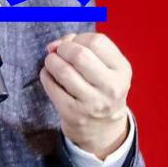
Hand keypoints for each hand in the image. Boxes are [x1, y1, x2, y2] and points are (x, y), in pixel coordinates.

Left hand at [40, 31, 131, 159]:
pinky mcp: (72, 113)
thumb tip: (54, 45)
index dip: (79, 38)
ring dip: (51, 61)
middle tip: (59, 52)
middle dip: (63, 48)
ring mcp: (92, 103)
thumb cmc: (101, 87)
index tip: (74, 44)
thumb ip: (83, 46)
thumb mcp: (106, 66)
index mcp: (122, 70)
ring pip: (63, 70)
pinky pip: (51, 85)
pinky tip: (50, 76)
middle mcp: (111, 87)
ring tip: (52, 62)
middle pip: (79, 54)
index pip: (96, 41)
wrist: (103, 128)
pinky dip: (46, 75)